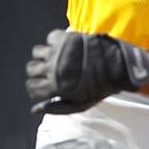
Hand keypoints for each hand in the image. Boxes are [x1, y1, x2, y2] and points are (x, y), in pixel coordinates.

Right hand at [26, 29, 148, 113]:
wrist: (117, 67)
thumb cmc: (99, 89)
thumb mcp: (78, 105)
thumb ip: (56, 108)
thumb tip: (34, 110)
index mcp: (54, 86)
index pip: (31, 86)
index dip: (35, 87)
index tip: (43, 86)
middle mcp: (51, 68)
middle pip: (30, 68)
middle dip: (37, 71)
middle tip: (48, 71)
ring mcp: (57, 52)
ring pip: (37, 52)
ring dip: (44, 55)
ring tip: (55, 57)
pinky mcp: (65, 38)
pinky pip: (50, 38)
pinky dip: (54, 41)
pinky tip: (64, 47)